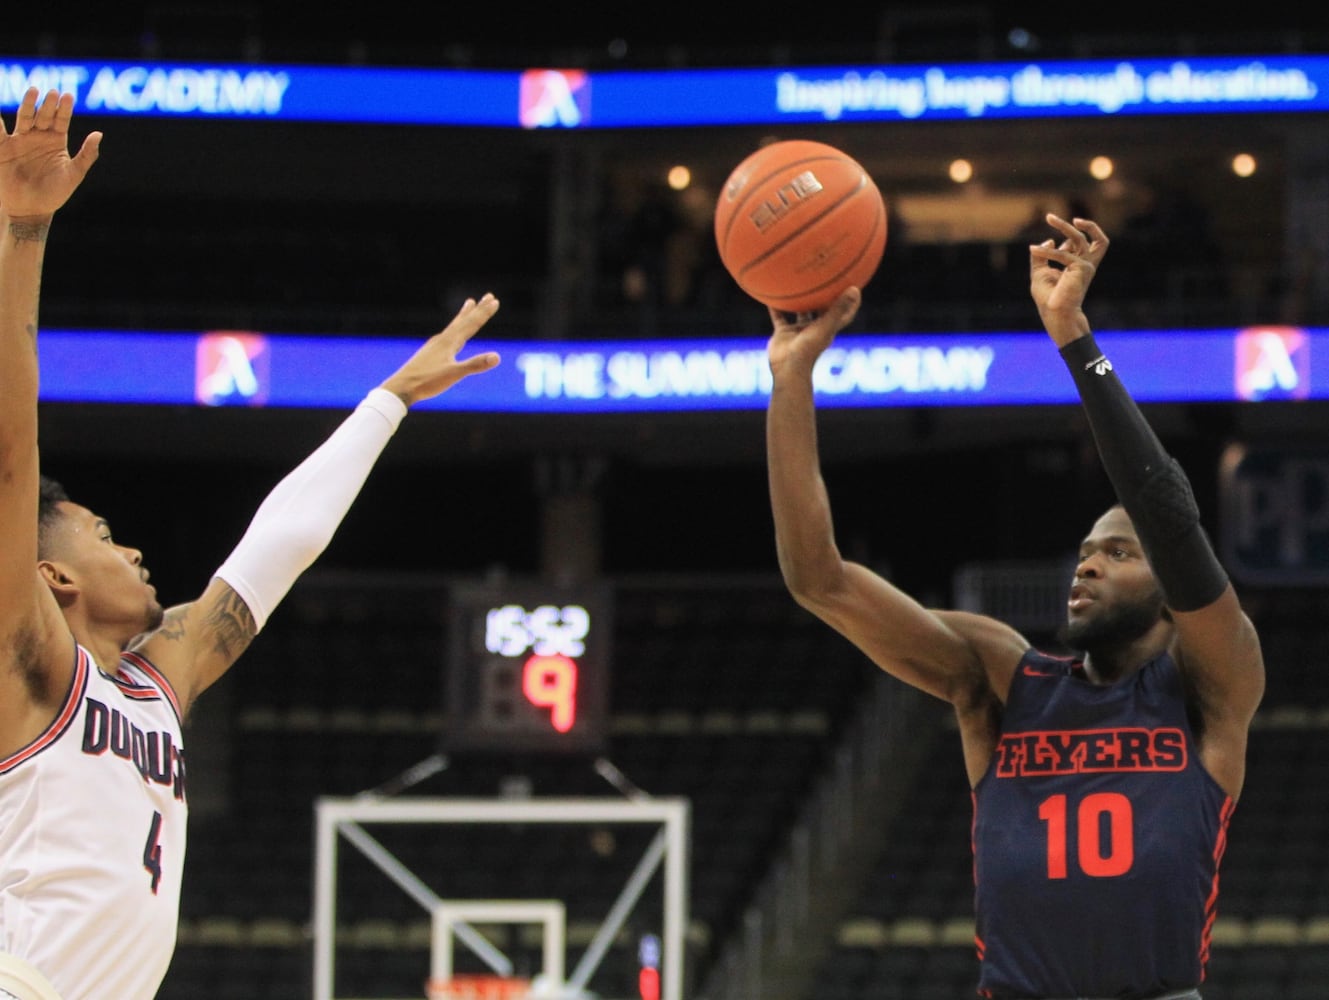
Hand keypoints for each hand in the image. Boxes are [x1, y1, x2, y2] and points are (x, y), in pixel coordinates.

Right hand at [0, 88, 101, 220]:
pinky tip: (0, 112)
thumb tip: (99, 134)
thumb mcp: (74, 175)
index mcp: (56, 141)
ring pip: (24, 117)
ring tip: (34, 91)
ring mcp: (20, 140)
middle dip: (48, 104)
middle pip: (43, 115)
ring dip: (29, 105)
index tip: (68, 95)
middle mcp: (38, 136)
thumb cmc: (55, 194)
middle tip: (52, 92)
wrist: (31, 210)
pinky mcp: (2, 148)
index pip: (61, 120)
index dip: (64, 108)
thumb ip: (87, 155)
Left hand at [379, 294, 500, 405]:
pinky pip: (446, 336)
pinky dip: (453, 329)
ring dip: (464, 315)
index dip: (484, 313)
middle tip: (488, 296)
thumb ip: (475, 365)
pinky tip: (450, 335)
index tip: (494, 300)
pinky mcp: (429, 353)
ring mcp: (434, 345)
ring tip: (469, 304)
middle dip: (477, 309)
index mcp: (449, 342)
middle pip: (463, 321)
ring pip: (454, 326)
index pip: (471, 324)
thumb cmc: (427, 381)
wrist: (401, 387)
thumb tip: (497, 357)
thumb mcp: (454, 374)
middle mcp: (442, 340)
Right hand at [766, 287, 861, 378]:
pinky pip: (779, 316)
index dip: (851, 302)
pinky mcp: (784, 333)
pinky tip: (771, 293)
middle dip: (823, 297)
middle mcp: (815, 328)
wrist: (787, 367)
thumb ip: (838, 308)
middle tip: (823, 277)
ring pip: (799, 311)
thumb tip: (854, 289)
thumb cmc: (809, 348)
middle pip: (821, 310)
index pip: (844, 314)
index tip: (854, 287)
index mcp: (829, 328)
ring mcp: (799, 331)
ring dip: (798, 300)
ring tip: (796, 282)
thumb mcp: (826, 325)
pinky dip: (775, 307)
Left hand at [1029, 214, 1108, 346]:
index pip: (1078, 244)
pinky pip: (1062, 254)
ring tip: (1049, 218)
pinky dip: (1047, 252)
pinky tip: (1034, 250)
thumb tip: (1049, 240)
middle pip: (1091, 237)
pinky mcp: (1082, 268)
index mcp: (1078, 265)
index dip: (1061, 240)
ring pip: (1081, 238)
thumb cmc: (1048, 298)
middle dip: (1075, 225)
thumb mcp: (1039, 273)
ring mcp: (1086, 265)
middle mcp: (1086, 263)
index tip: (1041, 247)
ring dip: (1063, 226)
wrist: (1055, 314)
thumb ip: (1042, 256)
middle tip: (1049, 217)